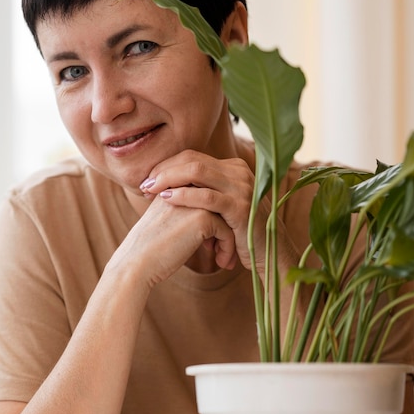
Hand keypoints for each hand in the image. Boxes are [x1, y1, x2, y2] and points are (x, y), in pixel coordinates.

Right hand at [110, 185, 237, 288]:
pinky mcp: (203, 217)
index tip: (215, 240)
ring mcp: (196, 200)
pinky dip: (228, 248)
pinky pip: (227, 231)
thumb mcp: (166, 222)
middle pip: (219, 203)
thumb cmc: (149, 249)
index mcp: (174, 185)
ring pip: (227, 216)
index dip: (215, 216)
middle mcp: (186, 187)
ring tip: (226, 259)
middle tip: (226, 249)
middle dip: (227, 226)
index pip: (207, 195)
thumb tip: (212, 221)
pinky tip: (220, 263)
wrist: (136, 263)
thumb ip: (185, 213)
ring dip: (230, 240)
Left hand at [139, 149, 286, 275]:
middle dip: (164, 170)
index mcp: (234, 169)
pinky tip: (166, 200)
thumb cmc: (240, 236)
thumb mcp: (221, 209)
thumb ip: (203, 193)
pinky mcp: (241, 207)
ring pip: (197, 171)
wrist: (270, 257)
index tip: (148, 179)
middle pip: (193, 159)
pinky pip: (206, 196)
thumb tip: (169, 186)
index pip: (193, 156)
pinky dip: (183, 196)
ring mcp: (242, 187)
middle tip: (144, 184)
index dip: (168, 165)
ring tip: (150, 190)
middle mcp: (240, 172)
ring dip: (168, 179)